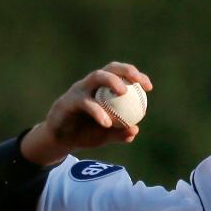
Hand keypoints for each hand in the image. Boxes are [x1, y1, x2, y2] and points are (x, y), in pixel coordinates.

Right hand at [20, 62, 152, 165]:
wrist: (61, 141)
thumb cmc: (86, 134)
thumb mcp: (106, 135)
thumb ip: (120, 133)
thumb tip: (135, 130)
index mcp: (102, 89)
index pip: (120, 75)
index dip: (135, 76)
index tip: (149, 86)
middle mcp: (90, 85)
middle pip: (109, 69)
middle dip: (125, 71)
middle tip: (137, 82)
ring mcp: (78, 90)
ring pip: (96, 77)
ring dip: (111, 81)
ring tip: (124, 92)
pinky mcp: (67, 101)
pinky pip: (85, 103)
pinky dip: (98, 112)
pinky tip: (107, 123)